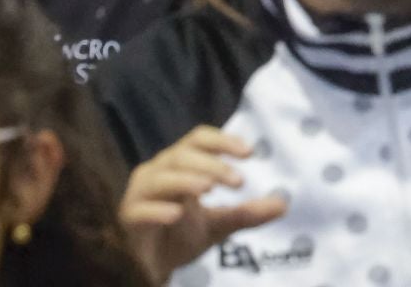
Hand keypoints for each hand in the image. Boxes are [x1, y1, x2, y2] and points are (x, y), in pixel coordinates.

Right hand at [120, 127, 287, 283]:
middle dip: (211, 165)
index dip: (222, 141)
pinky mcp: (127, 219)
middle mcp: (157, 173)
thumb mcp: (219, 225)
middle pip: (182, 156)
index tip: (249, 153)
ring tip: (209, 189)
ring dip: (186, 180)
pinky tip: (176, 214)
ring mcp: (139, 195)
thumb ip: (247, 213)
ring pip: (159, 177)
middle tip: (238, 181)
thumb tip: (283, 204)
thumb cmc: (179, 237)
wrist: (152, 269)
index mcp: (179, 166)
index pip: (198, 140)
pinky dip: (156, 209)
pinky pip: (137, 209)